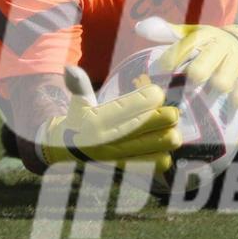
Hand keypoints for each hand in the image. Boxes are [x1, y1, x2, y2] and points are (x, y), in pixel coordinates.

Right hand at [38, 66, 180, 173]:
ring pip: (167, 142)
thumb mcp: (78, 103)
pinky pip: (161, 163)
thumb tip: (70, 68)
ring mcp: (124, 156)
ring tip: (164, 131)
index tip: (153, 95)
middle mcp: (113, 138)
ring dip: (169, 135)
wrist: (68, 154)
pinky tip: (158, 148)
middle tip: (166, 113)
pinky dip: (164, 154)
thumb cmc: (79, 123)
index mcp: (101, 118)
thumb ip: (79, 84)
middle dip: (169, 114)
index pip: (146, 100)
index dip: (155, 95)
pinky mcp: (130, 171)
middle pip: (163, 120)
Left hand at [135, 16, 237, 108]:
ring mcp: (235, 61)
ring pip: (222, 82)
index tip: (158, 74)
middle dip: (190, 79)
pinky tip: (227, 108)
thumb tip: (139, 27)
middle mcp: (220, 46)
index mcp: (204, 35)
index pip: (185, 47)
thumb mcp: (190, 32)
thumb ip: (165, 32)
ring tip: (200, 102)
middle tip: (180, 89)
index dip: (169, 62)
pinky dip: (236, 100)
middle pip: (202, 67)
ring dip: (210, 94)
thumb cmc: (208, 41)